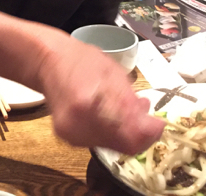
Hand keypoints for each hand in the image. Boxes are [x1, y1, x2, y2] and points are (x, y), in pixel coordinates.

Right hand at [36, 35, 164, 153]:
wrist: (48, 62)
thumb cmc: (81, 60)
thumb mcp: (113, 73)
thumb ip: (131, 101)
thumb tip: (150, 123)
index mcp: (88, 104)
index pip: (129, 135)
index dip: (149, 133)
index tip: (158, 123)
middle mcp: (77, 125)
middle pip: (122, 145)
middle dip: (138, 131)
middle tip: (142, 113)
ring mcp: (70, 135)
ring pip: (113, 146)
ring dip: (125, 132)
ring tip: (125, 110)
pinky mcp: (68, 138)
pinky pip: (100, 142)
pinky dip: (111, 131)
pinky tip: (109, 115)